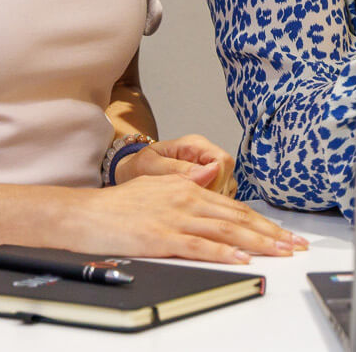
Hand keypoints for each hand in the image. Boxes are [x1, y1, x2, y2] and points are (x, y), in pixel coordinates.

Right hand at [65, 174, 309, 263]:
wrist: (84, 213)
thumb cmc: (118, 205)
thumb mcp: (157, 185)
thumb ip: (186, 183)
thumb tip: (209, 175)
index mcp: (189, 188)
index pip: (236, 207)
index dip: (264, 222)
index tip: (286, 233)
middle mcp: (187, 199)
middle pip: (238, 218)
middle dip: (271, 233)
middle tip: (296, 245)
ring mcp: (175, 217)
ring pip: (226, 230)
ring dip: (257, 242)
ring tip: (280, 252)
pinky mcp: (161, 237)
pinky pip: (198, 246)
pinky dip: (222, 252)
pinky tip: (241, 258)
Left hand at [118, 134, 238, 197]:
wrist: (128, 174)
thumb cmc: (135, 167)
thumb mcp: (150, 166)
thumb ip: (179, 169)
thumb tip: (210, 171)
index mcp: (194, 145)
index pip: (222, 162)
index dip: (216, 181)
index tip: (199, 195)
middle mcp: (205, 154)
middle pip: (228, 175)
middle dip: (214, 194)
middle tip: (191, 206)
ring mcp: (207, 168)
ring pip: (227, 186)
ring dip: (213, 202)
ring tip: (189, 209)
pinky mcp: (207, 181)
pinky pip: (219, 195)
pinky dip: (209, 205)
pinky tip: (192, 210)